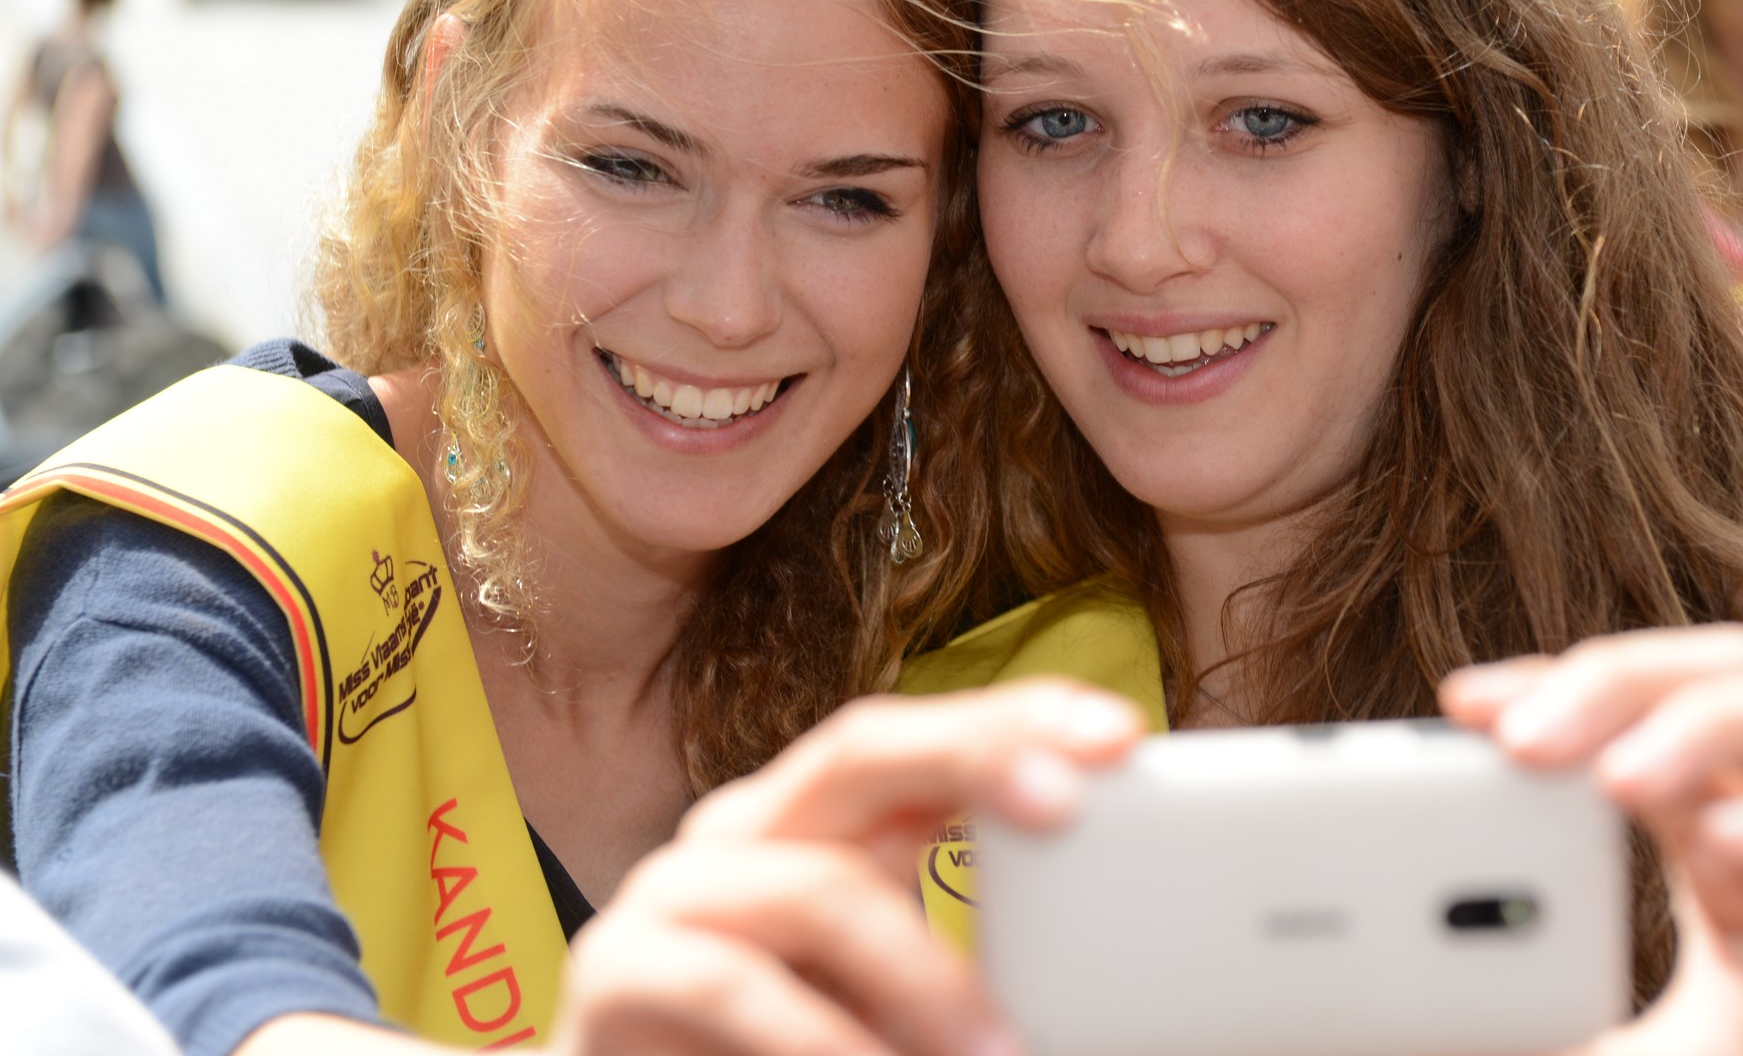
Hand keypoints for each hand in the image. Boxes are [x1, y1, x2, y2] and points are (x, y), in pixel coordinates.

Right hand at [550, 681, 1144, 1055]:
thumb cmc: (794, 1045)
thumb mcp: (897, 988)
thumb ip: (970, 948)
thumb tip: (1113, 951)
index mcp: (820, 816)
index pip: (924, 735)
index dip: (1018, 720)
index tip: (1119, 738)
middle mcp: (746, 827)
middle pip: (860, 749)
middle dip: (975, 757)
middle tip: (1070, 804)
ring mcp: (675, 890)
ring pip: (819, 888)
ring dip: (924, 975)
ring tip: (1002, 1051)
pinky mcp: (623, 973)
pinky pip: (732, 984)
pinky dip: (824, 1040)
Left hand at [1441, 626, 1742, 1055]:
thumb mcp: (1673, 1050)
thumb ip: (1577, 1028)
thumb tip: (1473, 1025)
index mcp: (1734, 821)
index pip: (1647, 704)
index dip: (1559, 684)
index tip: (1460, 705)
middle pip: (1723, 669)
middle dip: (1617, 679)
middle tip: (1512, 735)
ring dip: (1708, 723)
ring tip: (1615, 779)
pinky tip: (1724, 850)